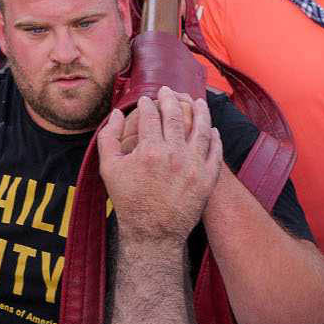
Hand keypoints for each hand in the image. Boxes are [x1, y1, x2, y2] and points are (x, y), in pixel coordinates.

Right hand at [101, 87, 219, 243]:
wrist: (153, 233)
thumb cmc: (128, 200)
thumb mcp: (109, 168)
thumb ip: (108, 137)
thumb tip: (115, 112)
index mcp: (150, 150)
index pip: (150, 115)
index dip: (147, 104)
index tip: (146, 100)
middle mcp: (174, 155)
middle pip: (176, 116)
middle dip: (171, 99)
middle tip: (168, 91)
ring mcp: (194, 166)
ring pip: (201, 129)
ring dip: (200, 111)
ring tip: (197, 101)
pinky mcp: (207, 179)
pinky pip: (215, 151)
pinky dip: (214, 137)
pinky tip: (211, 128)